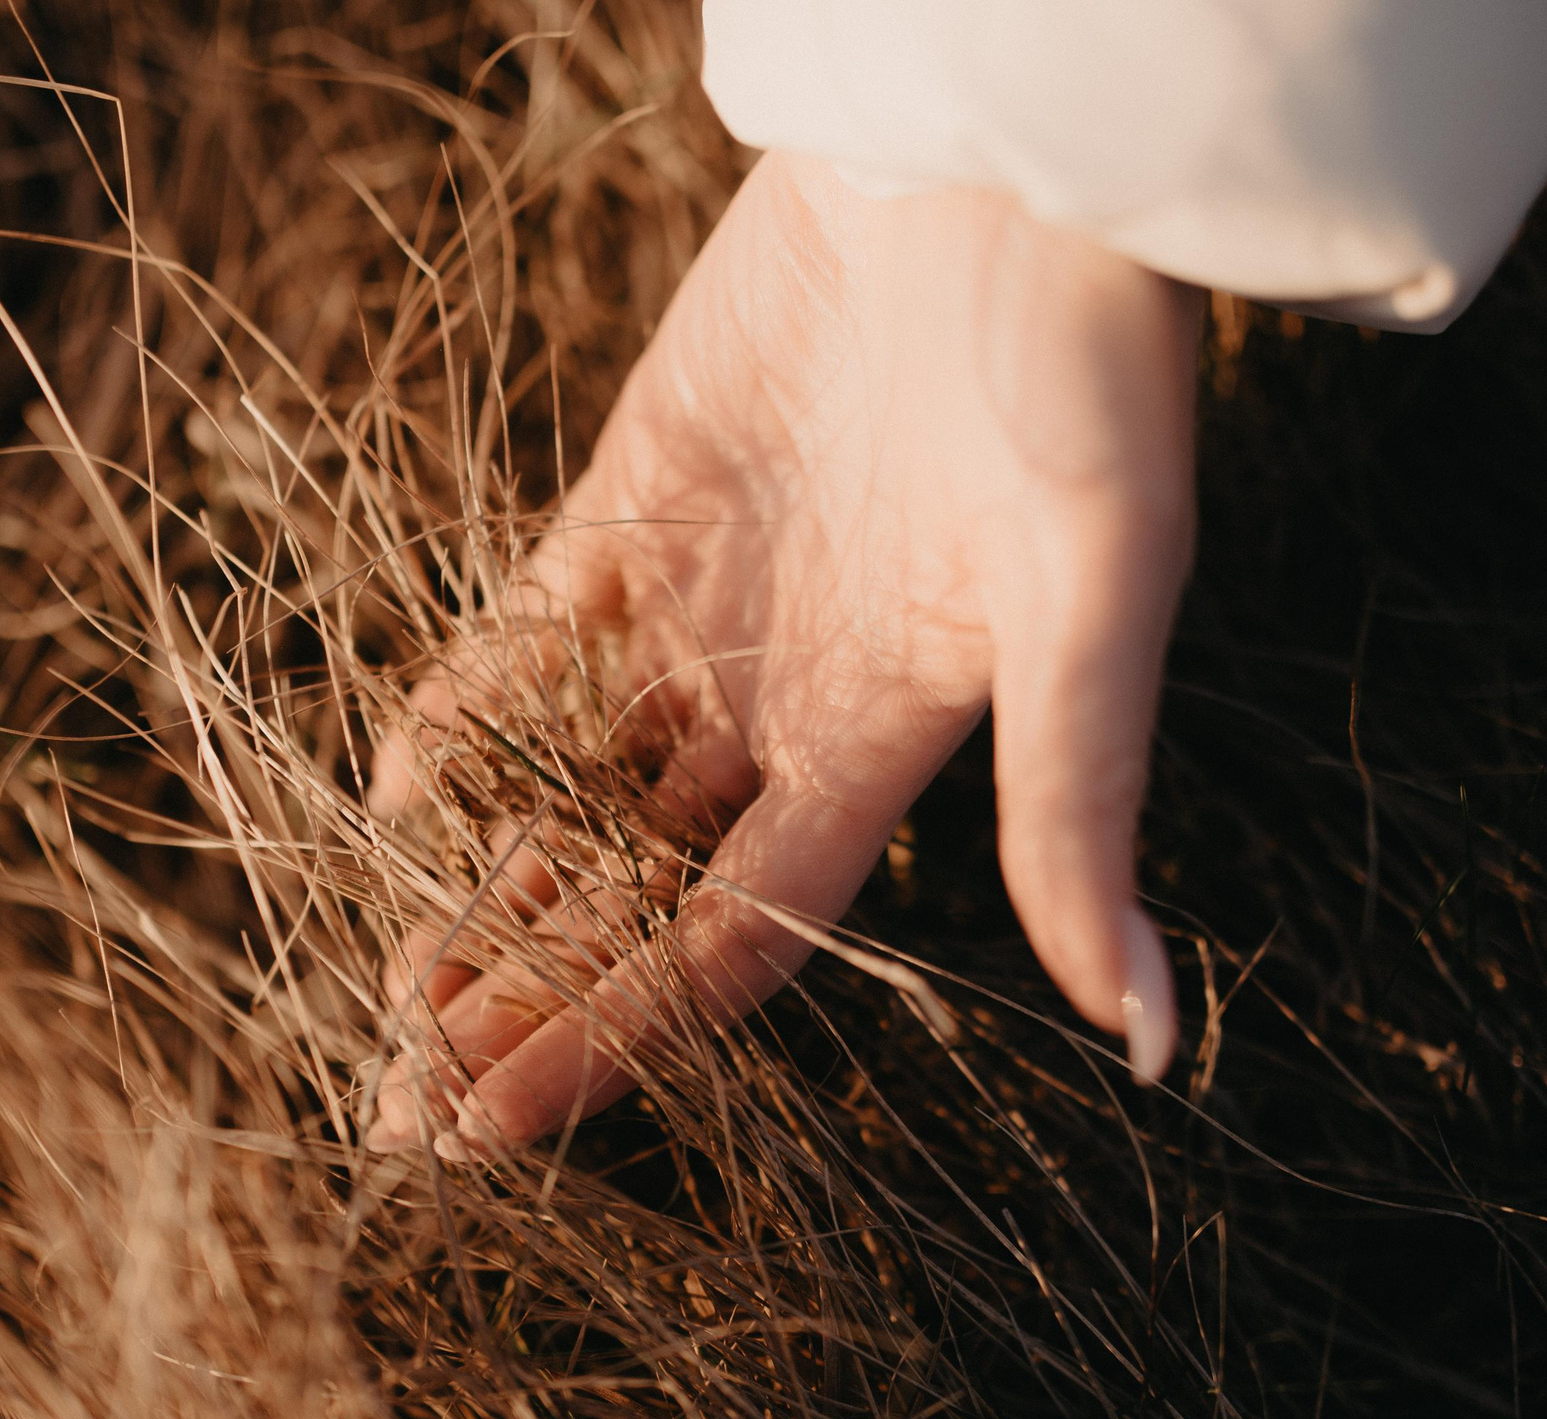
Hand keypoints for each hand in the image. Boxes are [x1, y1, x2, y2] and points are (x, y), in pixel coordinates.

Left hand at [367, 150, 1201, 1158]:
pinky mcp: (635, 498)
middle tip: (400, 1111)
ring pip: (565, 786)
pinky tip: (395, 799)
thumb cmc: (1084, 371)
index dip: (611, 1040)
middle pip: (629, 890)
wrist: (1008, 154)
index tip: (492, 1135)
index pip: (726, 943)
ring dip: (481, 889)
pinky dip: (465, 716)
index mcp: (886, 750)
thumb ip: (1082, 810)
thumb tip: (1156, 1039)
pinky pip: (528, 636)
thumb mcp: (1094, 597)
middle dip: (522, 1000)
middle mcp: (783, 702)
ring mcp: (700, 604)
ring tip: (390, 996)